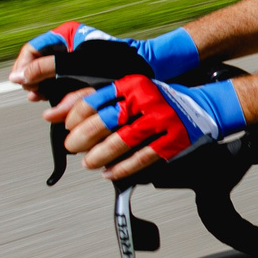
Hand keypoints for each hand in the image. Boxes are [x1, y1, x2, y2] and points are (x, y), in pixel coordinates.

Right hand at [12, 21, 198, 90]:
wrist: (147, 68)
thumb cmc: (115, 65)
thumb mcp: (76, 67)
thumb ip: (45, 70)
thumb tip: (17, 78)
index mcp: (67, 35)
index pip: (33, 49)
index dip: (25, 67)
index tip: (24, 85)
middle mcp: (69, 44)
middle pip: (38, 62)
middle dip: (33, 79)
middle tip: (34, 95)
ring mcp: (76, 59)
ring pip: (49, 74)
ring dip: (43, 87)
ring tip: (41, 99)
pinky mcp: (84, 71)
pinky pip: (62, 80)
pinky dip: (56, 90)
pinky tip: (54, 101)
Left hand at [64, 74, 245, 179]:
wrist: (204, 107)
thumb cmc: (161, 101)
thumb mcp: (131, 92)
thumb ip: (95, 101)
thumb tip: (53, 114)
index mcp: (134, 84)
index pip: (95, 100)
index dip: (75, 117)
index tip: (68, 128)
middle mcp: (148, 99)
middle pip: (106, 120)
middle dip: (82, 138)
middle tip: (73, 147)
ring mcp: (162, 120)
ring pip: (122, 141)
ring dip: (100, 155)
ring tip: (89, 162)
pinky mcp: (173, 139)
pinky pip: (143, 156)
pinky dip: (123, 168)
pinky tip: (110, 173)